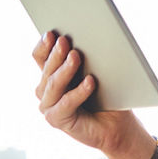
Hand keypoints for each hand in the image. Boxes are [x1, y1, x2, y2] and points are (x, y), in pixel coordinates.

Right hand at [32, 31, 146, 158]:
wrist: (117, 127)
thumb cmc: (107, 99)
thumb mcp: (95, 74)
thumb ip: (84, 62)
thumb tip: (83, 40)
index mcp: (51, 76)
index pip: (40, 57)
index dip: (44, 45)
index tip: (52, 32)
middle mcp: (45, 91)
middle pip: (47, 69)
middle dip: (56, 54)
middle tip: (65, 41)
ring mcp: (48, 106)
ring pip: (54, 84)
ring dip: (65, 69)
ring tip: (76, 56)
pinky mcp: (56, 120)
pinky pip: (66, 103)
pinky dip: (79, 91)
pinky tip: (90, 81)